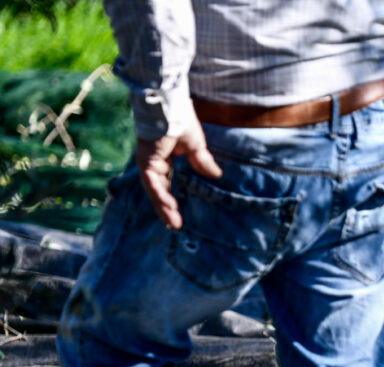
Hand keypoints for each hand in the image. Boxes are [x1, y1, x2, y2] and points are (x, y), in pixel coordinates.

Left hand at [135, 113, 222, 229]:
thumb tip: (216, 175)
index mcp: (162, 158)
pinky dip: (160, 194)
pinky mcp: (147, 159)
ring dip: (163, 206)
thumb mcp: (196, 146)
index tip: (178, 215)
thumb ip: (202, 162)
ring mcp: (147, 161)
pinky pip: (152, 181)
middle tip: (175, 225)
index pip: (164, 183)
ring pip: (154, 189)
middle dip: (165, 209)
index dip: (170, 199)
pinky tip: (168, 206)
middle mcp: (152, 162)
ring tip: (173, 222)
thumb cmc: (181, 119)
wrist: (169, 103)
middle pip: (157, 190)